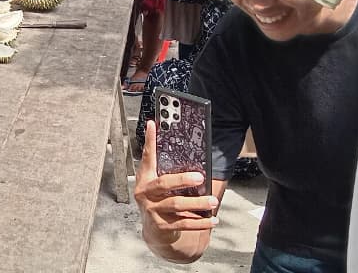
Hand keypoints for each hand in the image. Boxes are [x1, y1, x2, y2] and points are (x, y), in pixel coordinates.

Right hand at [135, 121, 219, 237]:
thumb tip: (185, 150)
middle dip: (183, 180)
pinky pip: (184, 223)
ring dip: (197, 203)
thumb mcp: (158, 182)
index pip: (147, 156)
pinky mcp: (162, 226)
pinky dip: (200, 222)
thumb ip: (167, 168)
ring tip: (212, 201)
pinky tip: (212, 219)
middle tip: (200, 178)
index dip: (149, 140)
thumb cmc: (159, 200)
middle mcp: (145, 193)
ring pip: (176, 205)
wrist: (154, 231)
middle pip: (164, 184)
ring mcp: (152, 210)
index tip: (153, 125)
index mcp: (145, 178)